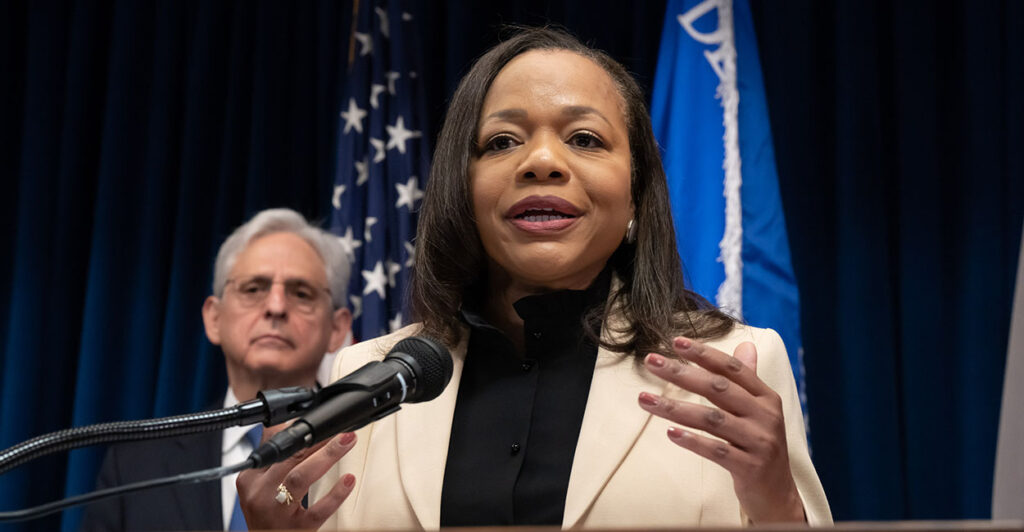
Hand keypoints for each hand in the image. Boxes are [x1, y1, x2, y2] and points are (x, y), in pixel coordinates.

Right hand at [236, 426, 357, 529]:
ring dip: (327, 456)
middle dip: (317, 440)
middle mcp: (261, 494)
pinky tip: (349, 480)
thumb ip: (272, 455)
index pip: (276, 447)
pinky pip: (318, 510)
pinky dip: (335, 494)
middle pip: (289, 459)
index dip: (300, 432)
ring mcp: (278, 512)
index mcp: (250, 479)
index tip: (321, 422)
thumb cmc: (264, 514)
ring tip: (347, 442)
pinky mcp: (297, 529)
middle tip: (341, 430)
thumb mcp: (257, 483)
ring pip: (300, 478)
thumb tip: (286, 423)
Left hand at [637, 337, 804, 522]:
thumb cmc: (759, 446)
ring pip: (712, 419)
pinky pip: (716, 450)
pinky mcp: (750, 467)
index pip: (732, 369)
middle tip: (651, 361)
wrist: (778, 494)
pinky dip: (693, 441)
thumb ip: (748, 379)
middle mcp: (765, 416)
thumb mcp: (759, 411)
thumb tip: (745, 344)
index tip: (676, 341)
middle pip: (718, 389)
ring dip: (675, 407)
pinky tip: (670, 433)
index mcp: (766, 398)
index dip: (704, 354)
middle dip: (681, 373)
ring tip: (644, 399)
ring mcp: (759, 442)